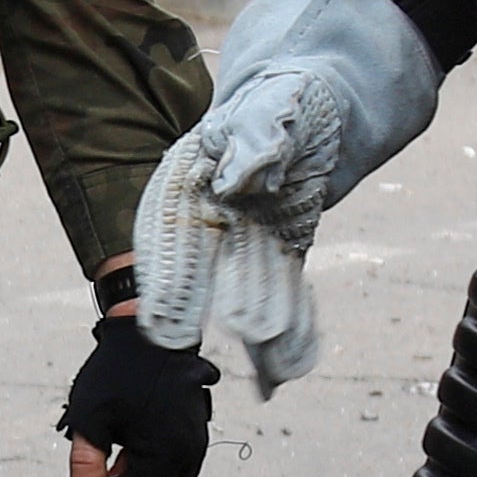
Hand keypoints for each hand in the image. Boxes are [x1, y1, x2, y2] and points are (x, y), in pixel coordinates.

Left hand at [59, 298, 212, 476]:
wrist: (151, 333)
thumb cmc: (119, 372)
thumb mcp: (90, 420)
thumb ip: (85, 465)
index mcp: (168, 455)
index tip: (94, 469)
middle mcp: (190, 455)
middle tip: (107, 459)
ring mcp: (196, 444)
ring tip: (120, 444)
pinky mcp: (196, 433)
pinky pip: (176, 467)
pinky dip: (153, 463)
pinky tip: (134, 437)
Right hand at [132, 0, 443, 388]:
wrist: (315, 106)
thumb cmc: (286, 101)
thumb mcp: (271, 108)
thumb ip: (255, 137)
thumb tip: (237, 178)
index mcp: (194, 181)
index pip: (172, 237)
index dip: (167, 281)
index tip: (162, 322)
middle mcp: (213, 217)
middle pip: (203, 275)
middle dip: (205, 317)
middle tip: (200, 356)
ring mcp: (246, 238)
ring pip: (246, 290)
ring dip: (256, 332)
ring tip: (267, 375)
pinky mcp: (281, 248)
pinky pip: (282, 290)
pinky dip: (290, 324)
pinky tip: (290, 362)